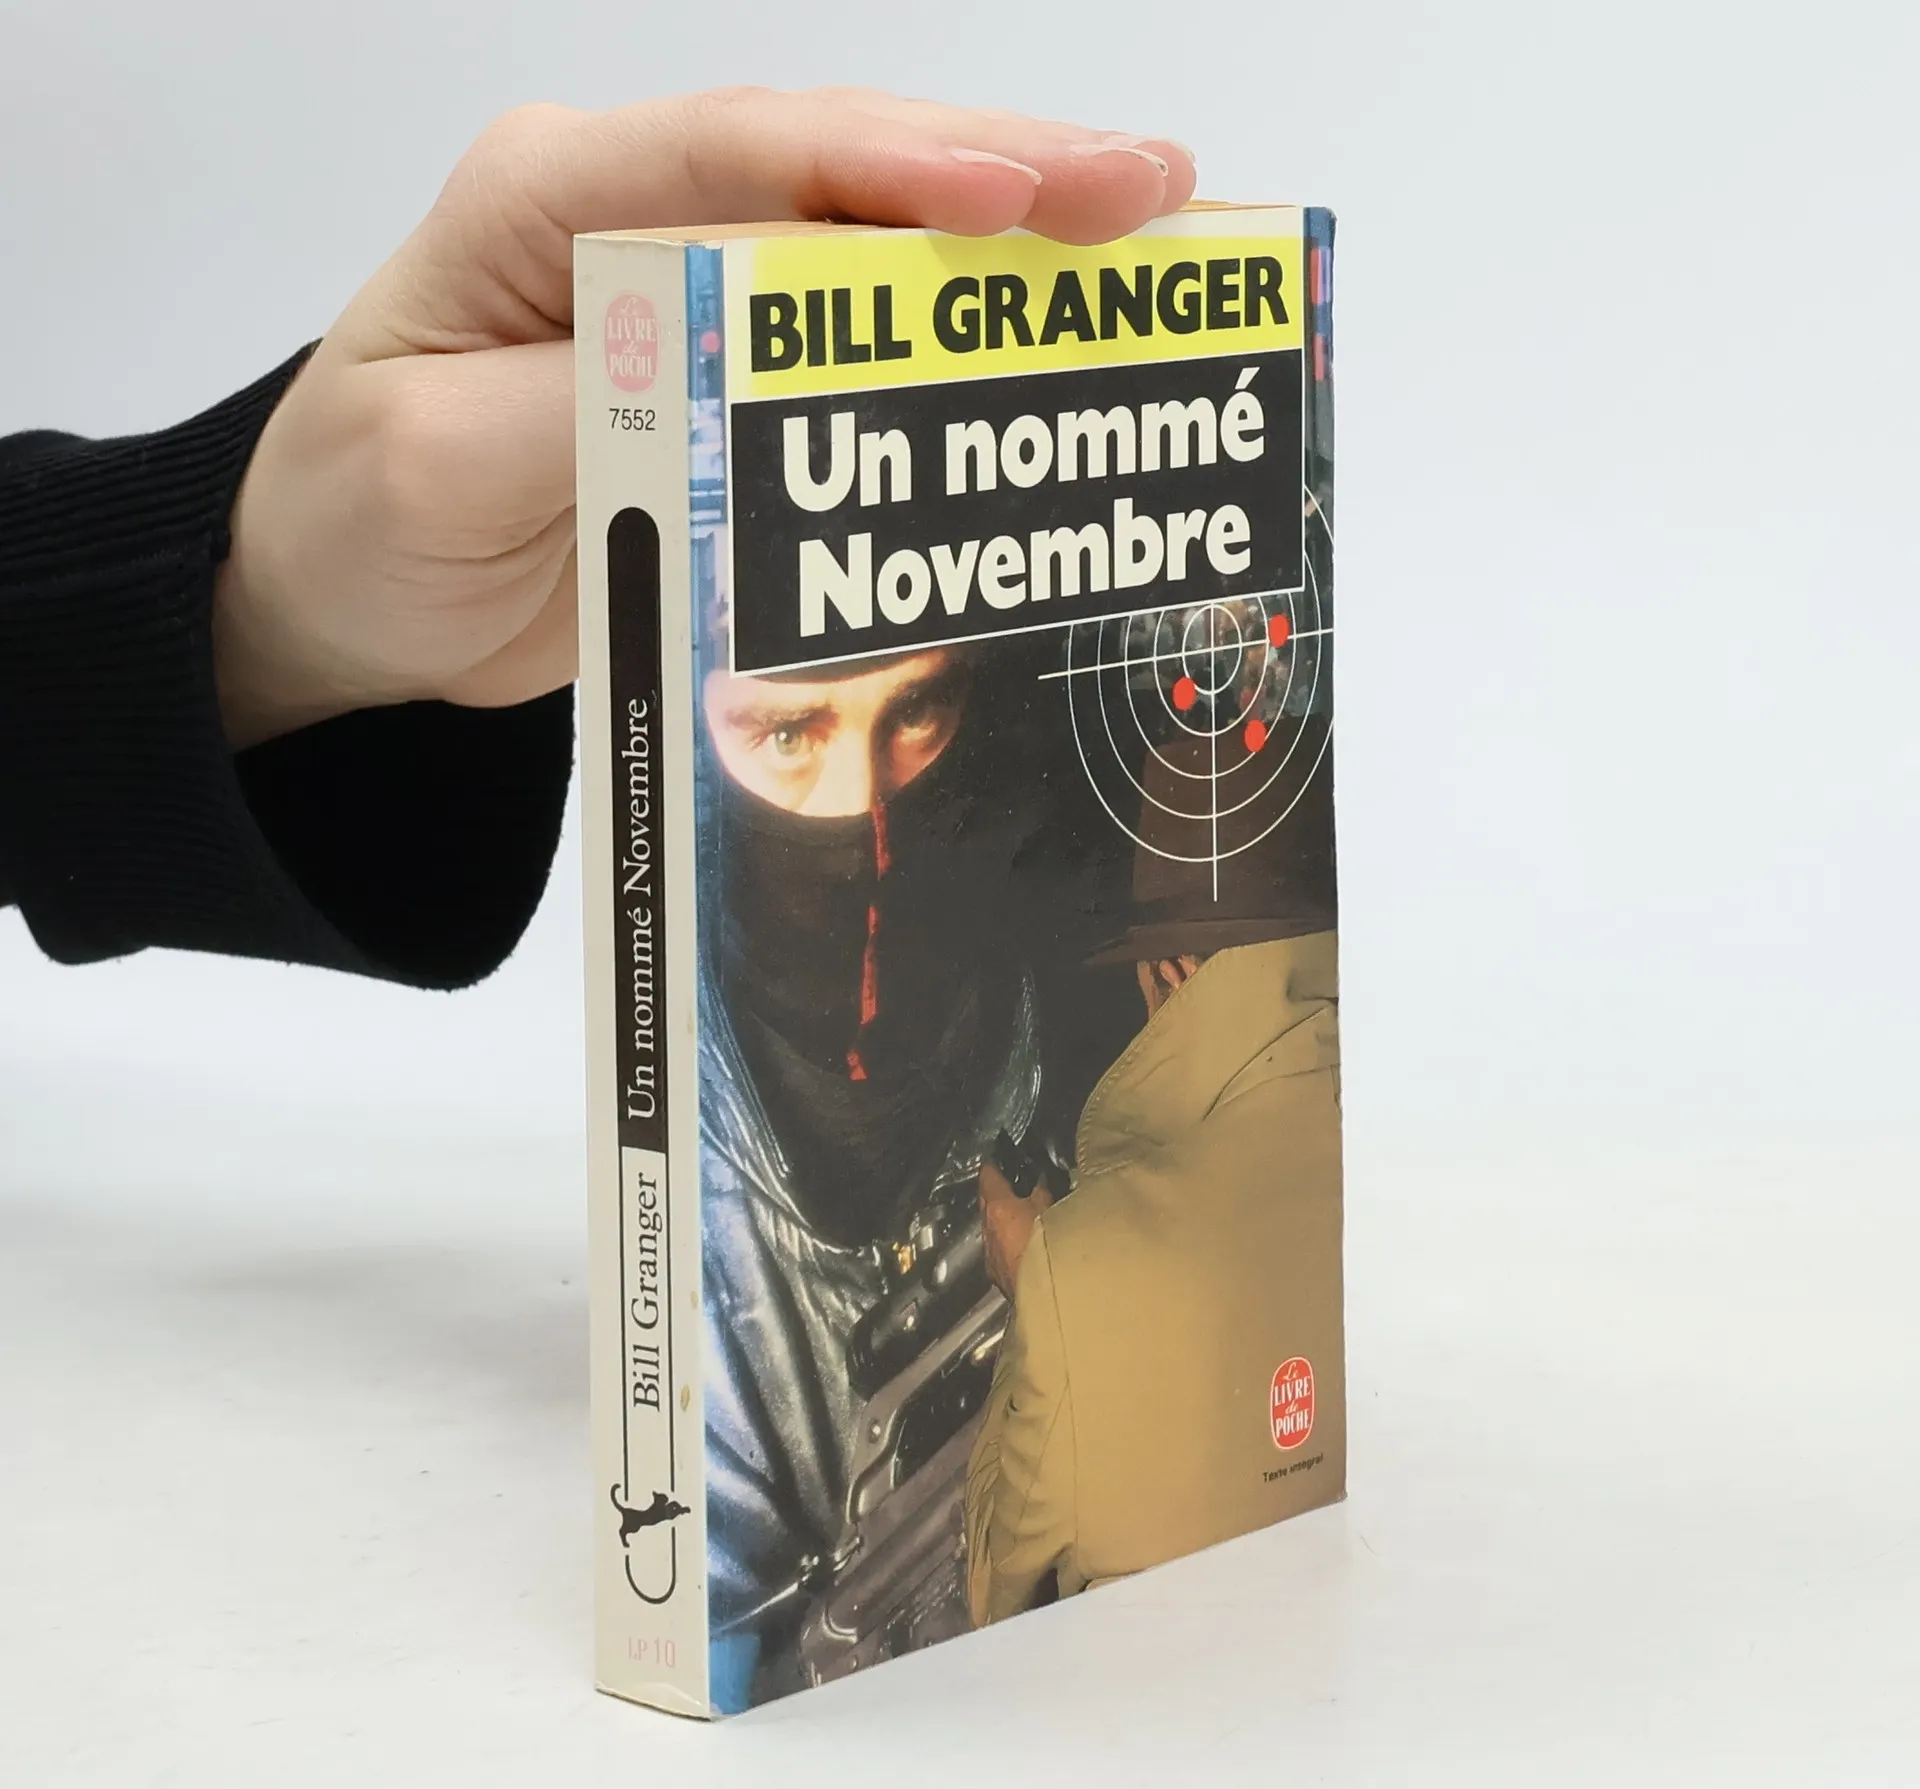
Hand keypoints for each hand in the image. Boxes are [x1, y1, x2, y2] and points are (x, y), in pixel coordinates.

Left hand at [211, 89, 1196, 747]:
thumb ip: (583, 404)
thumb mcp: (438, 466)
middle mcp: (636, 221)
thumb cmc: (360, 519)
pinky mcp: (730, 383)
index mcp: (548, 200)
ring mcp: (692, 296)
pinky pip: (860, 352)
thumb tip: (733, 364)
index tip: (1017, 196)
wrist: (345, 598)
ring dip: (1009, 252)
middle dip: (1003, 177)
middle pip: (836, 172)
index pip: (739, 153)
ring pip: (869, 246)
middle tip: (1157, 193)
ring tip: (1152, 247)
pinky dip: (959, 348)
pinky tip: (1050, 349)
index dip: (889, 168)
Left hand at [979, 1159, 1056, 1298]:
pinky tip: (1022, 1246)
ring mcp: (990, 1255)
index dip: (993, 1167)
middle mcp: (987, 1231)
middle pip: (986, 1203)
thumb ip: (1042, 1193)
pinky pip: (998, 1251)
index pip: (988, 1178)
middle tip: (1010, 1185)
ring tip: (1021, 1216)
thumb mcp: (1052, 1211)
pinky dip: (1007, 1244)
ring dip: (1002, 1222)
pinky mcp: (997, 1275)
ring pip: (991, 1229)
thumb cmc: (1049, 1249)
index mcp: (998, 1209)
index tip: (996, 1160)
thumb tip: (1039, 1183)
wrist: (1046, 1293)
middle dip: (996, 1194)